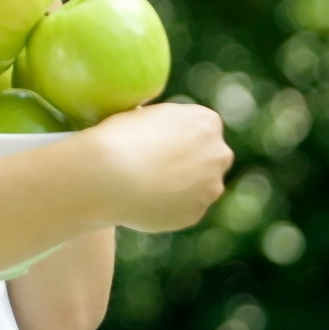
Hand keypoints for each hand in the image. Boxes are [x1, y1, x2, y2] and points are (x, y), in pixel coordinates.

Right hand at [74, 103, 234, 232]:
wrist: (110, 176)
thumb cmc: (121, 137)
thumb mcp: (148, 114)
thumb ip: (169, 125)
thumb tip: (166, 137)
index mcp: (206, 122)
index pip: (201, 128)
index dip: (180, 136)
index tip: (160, 142)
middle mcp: (218, 154)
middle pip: (210, 158)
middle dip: (191, 163)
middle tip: (158, 166)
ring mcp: (210, 187)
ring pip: (201, 187)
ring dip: (183, 187)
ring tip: (148, 188)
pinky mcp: (196, 215)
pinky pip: (185, 209)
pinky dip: (171, 207)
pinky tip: (146, 202)